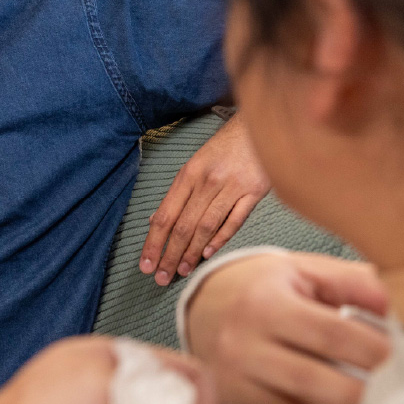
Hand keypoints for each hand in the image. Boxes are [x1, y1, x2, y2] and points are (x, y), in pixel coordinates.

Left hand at [140, 113, 269, 285]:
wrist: (258, 125)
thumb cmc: (223, 148)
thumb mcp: (195, 164)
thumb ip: (178, 194)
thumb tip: (156, 221)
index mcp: (188, 174)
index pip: (165, 216)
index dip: (153, 243)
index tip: (145, 265)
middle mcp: (207, 181)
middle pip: (183, 226)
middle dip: (170, 255)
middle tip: (161, 278)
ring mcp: (232, 186)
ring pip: (206, 227)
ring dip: (192, 253)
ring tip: (182, 271)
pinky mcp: (255, 191)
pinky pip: (234, 220)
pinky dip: (221, 239)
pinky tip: (208, 254)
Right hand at [185, 253, 389, 403]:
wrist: (205, 307)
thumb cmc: (267, 288)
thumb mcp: (304, 271)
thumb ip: (353, 282)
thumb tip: (400, 303)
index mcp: (265, 304)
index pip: (330, 332)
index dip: (376, 351)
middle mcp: (240, 345)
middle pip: (310, 382)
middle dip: (361, 400)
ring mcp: (228, 385)